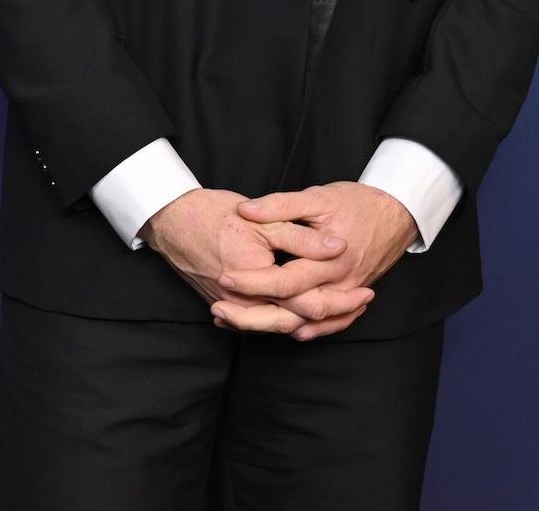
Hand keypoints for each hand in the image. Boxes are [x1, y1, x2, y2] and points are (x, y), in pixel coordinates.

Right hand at [141, 187, 362, 328]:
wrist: (172, 221)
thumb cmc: (214, 215)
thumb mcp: (262, 220)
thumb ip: (301, 236)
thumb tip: (337, 246)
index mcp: (256, 282)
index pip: (306, 303)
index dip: (340, 299)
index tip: (366, 290)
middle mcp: (244, 305)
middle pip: (297, 321)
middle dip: (333, 316)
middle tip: (363, 303)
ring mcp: (233, 310)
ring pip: (281, 325)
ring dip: (314, 318)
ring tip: (345, 307)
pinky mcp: (228, 308)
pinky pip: (264, 321)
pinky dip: (290, 317)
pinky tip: (308, 310)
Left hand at [210, 182, 416, 340]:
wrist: (397, 213)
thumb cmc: (357, 202)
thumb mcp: (317, 197)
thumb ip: (280, 205)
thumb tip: (245, 210)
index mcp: (330, 261)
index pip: (284, 281)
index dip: (253, 282)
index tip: (225, 278)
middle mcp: (339, 285)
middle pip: (292, 312)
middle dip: (253, 314)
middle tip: (219, 309)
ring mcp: (346, 295)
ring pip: (307, 323)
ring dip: (272, 326)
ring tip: (236, 322)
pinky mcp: (350, 297)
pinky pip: (330, 324)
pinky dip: (306, 330)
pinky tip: (282, 329)